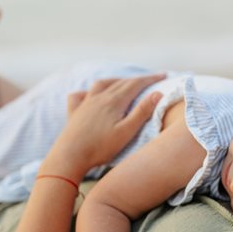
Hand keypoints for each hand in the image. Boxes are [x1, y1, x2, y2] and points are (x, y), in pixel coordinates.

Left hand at [45, 74, 164, 179]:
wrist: (69, 156)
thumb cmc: (100, 148)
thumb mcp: (126, 132)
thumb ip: (142, 112)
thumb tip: (158, 93)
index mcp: (114, 101)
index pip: (136, 84)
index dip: (150, 78)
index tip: (163, 75)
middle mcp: (99, 98)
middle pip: (121, 82)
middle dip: (137, 79)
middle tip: (151, 79)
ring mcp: (85, 103)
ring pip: (102, 84)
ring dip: (115, 80)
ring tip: (123, 83)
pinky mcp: (74, 113)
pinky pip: (80, 95)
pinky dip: (88, 91)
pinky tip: (89, 95)